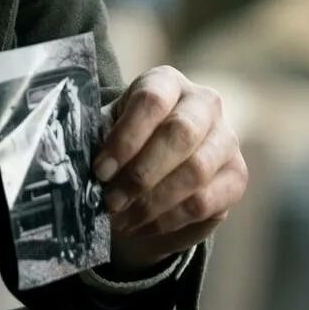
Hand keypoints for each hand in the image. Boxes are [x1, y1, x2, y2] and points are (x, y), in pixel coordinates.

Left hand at [93, 66, 247, 271]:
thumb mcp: (104, 136)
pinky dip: (168, 219)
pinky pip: (205, 202)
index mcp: (166, 82)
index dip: (125, 138)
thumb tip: (72, 169)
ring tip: (121, 219)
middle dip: (141, 173)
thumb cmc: (122, 146)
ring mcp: (226, 138)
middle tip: (111, 201)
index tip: (100, 170)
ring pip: (196, 170)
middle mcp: (204, 103)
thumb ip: (93, 144)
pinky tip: (142, 226)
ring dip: (152, 201)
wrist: (153, 174)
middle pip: (181, 133)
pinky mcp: (236, 176)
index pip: (152, 101)